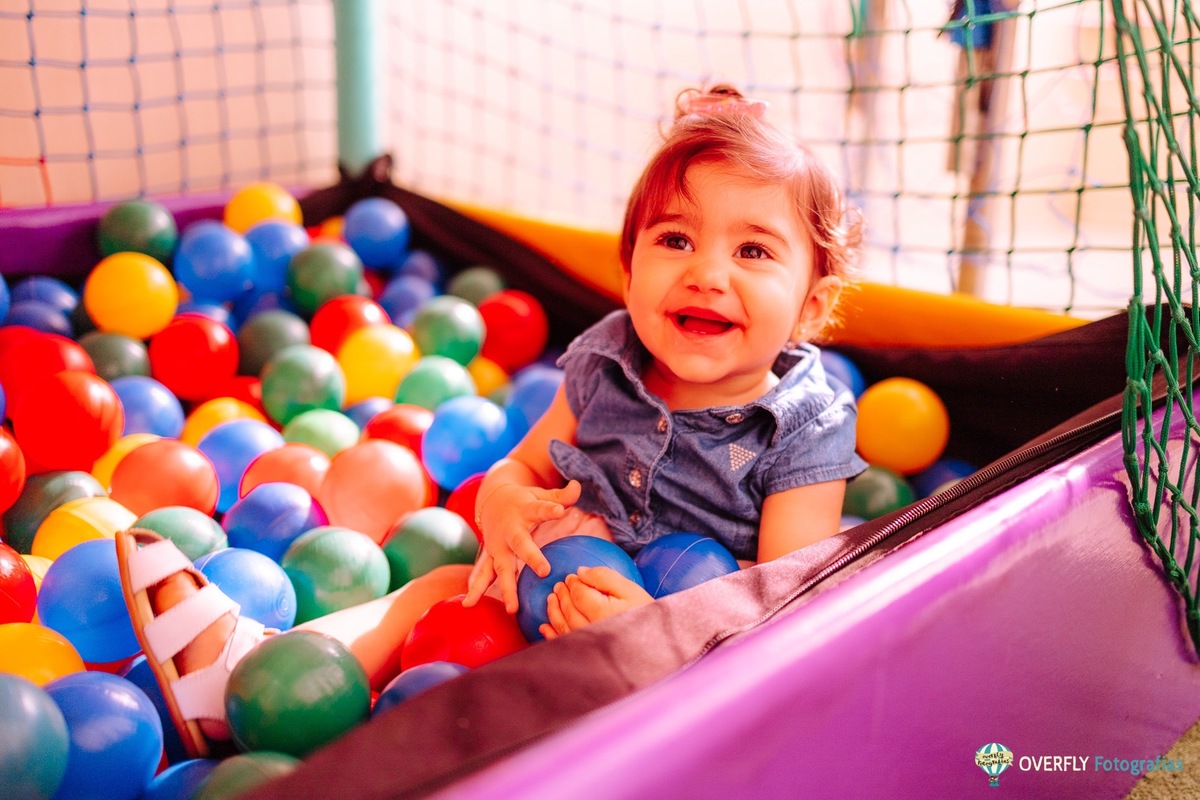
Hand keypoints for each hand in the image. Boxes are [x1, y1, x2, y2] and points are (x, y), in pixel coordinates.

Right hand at [463, 480, 581, 612]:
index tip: (560, 511)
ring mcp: (498, 545)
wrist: (492, 501)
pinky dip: (476, 588)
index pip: (540, 509)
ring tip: (511, 608)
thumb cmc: (524, 501)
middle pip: (520, 544)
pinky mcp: (490, 556)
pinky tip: (468, 605)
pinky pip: (483, 574)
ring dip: (505, 587)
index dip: (550, 509)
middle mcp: (510, 530)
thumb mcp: (540, 495)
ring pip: (500, 567)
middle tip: (544, 570)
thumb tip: (578, 486)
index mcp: (525, 511)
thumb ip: (560, 496)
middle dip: (531, 557)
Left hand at [539, 566, 653, 638]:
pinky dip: (551, 635)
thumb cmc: (646, 615)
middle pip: (568, 609)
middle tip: (559, 586)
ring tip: (551, 600)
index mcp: (601, 612)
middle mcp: (590, 630)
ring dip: (554, 611)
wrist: (658, 647)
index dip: (573, 583)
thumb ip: (604, 577)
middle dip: (561, 595)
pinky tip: (544, 627)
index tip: (571, 577)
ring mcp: (587, 644)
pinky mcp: (586, 655)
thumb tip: (581, 572)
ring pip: (562, 626)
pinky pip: (563, 644)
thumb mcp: (630, 589)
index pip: (578, 594)